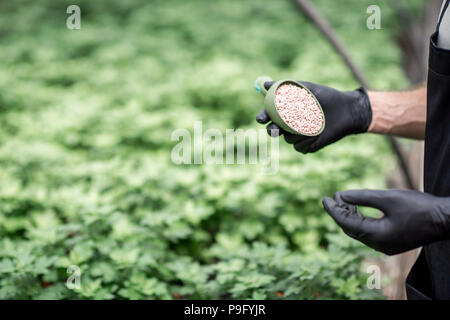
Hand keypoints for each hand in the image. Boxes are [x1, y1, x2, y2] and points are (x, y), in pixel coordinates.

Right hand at [256, 81, 371, 152]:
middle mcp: (289, 125)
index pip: (268, 115)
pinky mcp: (306, 147)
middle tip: (274, 129)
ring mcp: (297, 137)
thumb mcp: (307, 88)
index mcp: (286, 112)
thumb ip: (286, 87)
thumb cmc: (327, 97)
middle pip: (273, 130)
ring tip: (314, 122)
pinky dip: (307, 139)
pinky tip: (318, 132)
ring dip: (297, 132)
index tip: (261, 118)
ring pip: (287, 139)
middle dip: (272, 130)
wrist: (346, 110)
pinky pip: (299, 146)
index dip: (263, 117)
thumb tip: (265, 84)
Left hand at [322, 189, 449, 254]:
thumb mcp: (387, 198)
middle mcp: (379, 245)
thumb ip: (362, 197)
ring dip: (349, 217)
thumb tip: (340, 195)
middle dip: (339, 214)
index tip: (325, 199)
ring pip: (359, 232)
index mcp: (378, 236)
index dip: (334, 211)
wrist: (445, 219)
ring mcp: (386, 245)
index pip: (347, 224)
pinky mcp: (391, 242)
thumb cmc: (419, 207)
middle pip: (351, 229)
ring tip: (342, 200)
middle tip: (330, 198)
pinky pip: (369, 233)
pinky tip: (356, 209)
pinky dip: (360, 220)